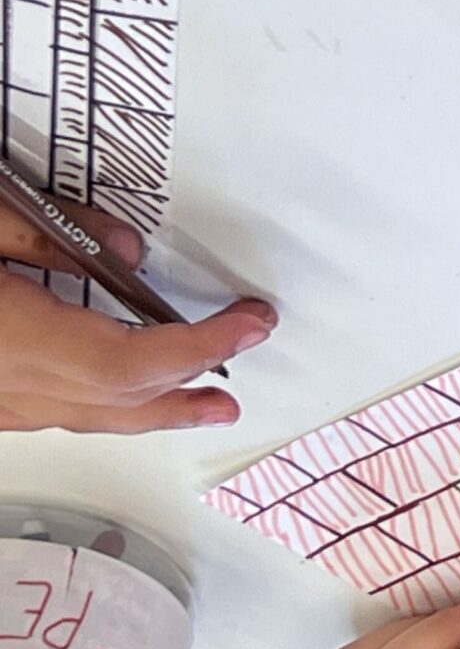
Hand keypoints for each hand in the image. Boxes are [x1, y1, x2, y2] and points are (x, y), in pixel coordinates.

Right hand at [0, 204, 271, 432]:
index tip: (247, 325)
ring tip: (209, 405)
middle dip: (193, 373)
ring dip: (156, 408)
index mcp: (7, 337)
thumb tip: (128, 249)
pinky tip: (126, 404)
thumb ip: (48, 231)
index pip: (125, 362)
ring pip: (85, 417)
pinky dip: (103, 408)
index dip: (197, 347)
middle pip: (118, 396)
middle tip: (247, 340)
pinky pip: (49, 415)